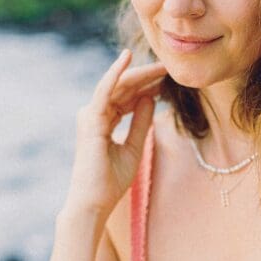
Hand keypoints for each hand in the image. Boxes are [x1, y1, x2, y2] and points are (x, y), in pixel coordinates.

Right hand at [66, 49, 165, 216]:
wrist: (94, 202)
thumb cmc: (110, 181)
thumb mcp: (135, 147)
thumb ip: (141, 122)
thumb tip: (150, 97)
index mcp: (104, 122)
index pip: (127, 97)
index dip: (147, 86)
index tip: (168, 79)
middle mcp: (95, 115)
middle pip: (123, 88)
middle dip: (146, 77)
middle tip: (170, 66)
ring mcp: (91, 116)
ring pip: (118, 86)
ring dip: (140, 74)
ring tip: (162, 66)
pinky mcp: (91, 119)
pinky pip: (104, 90)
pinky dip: (115, 73)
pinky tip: (127, 58)